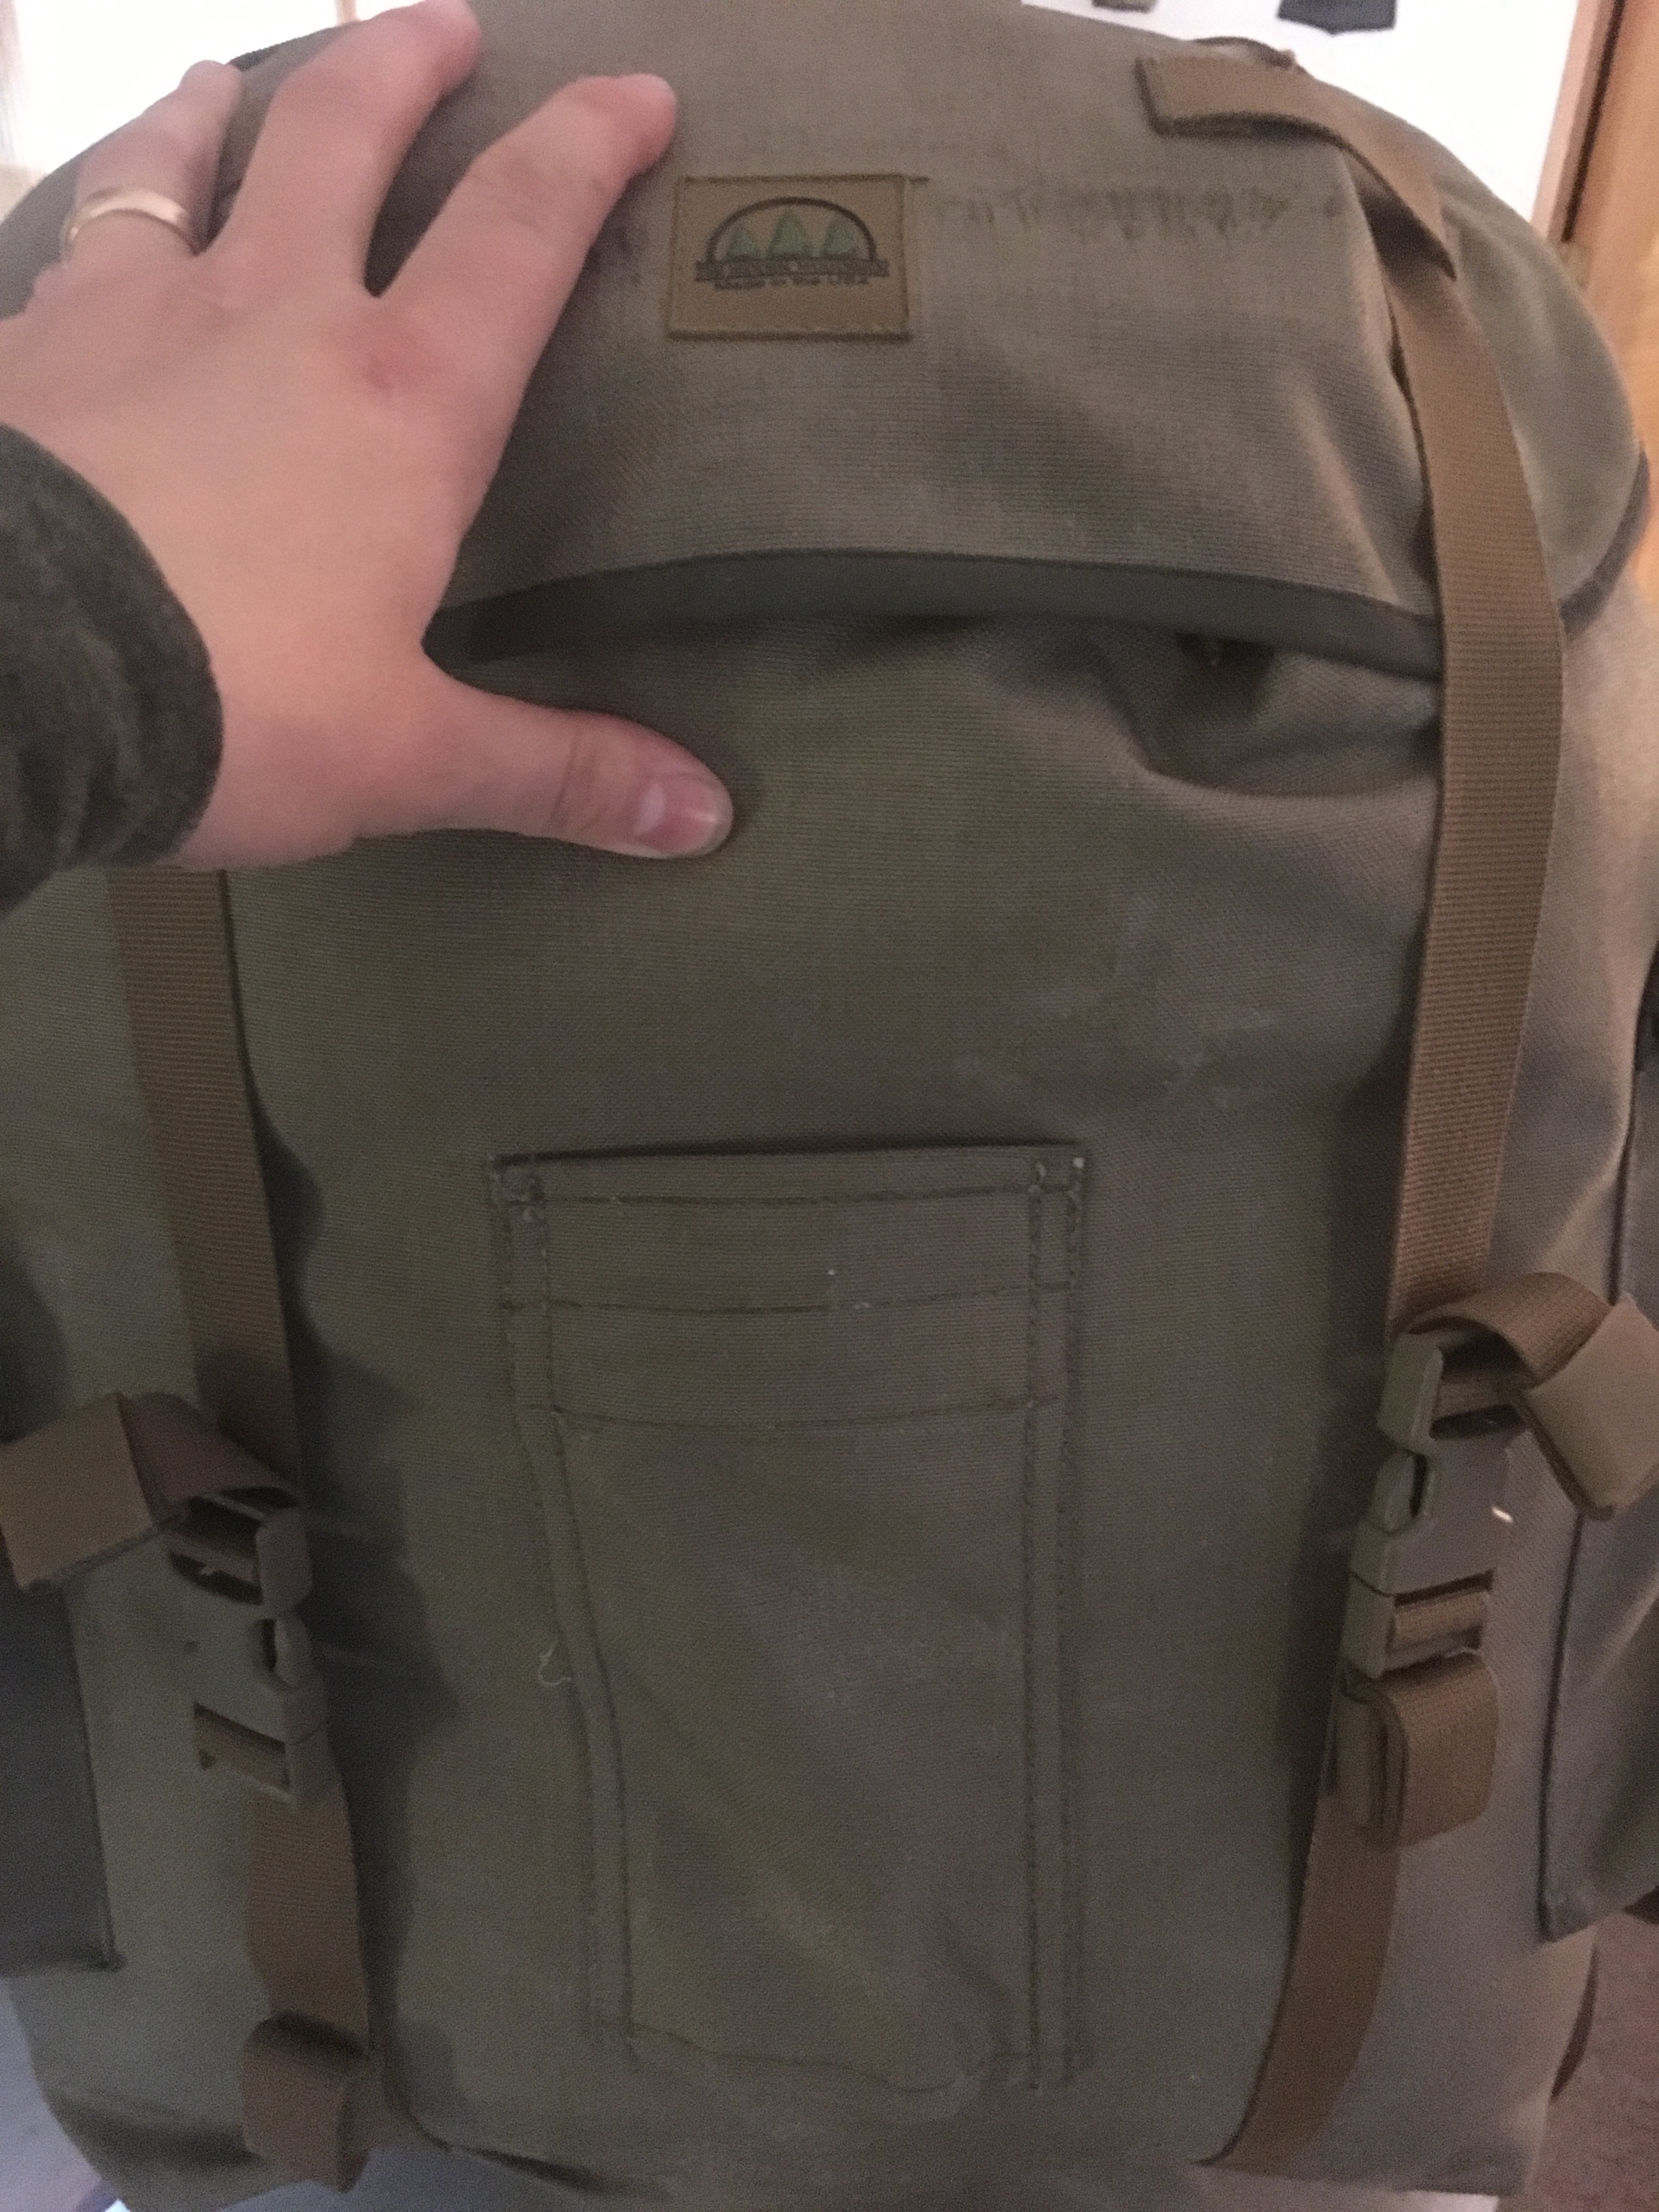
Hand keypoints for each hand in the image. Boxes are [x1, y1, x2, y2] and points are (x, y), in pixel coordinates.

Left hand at [0, 0, 731, 867]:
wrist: (11, 674)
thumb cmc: (232, 709)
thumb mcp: (412, 756)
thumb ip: (557, 770)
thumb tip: (707, 817)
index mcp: (400, 403)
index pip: (519, 234)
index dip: (587, 150)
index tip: (637, 92)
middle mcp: (275, 317)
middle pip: (346, 136)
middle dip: (406, 66)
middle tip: (446, 24)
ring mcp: (135, 313)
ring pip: (184, 157)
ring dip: (220, 103)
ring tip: (233, 76)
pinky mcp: (29, 348)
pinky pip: (67, 240)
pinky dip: (90, 211)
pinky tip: (86, 229)